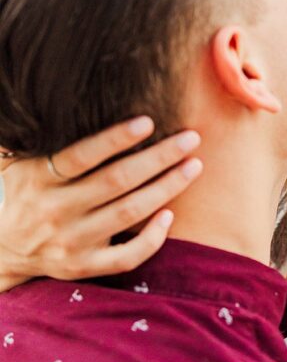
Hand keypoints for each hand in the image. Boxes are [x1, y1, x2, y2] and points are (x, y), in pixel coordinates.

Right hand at [0, 117, 201, 287]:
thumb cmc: (20, 192)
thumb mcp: (17, 162)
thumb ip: (38, 135)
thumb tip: (56, 94)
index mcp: (38, 179)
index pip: (81, 156)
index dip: (115, 139)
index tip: (148, 122)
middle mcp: (55, 210)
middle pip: (115, 182)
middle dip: (159, 158)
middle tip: (191, 138)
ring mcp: (70, 242)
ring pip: (128, 214)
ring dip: (166, 188)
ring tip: (193, 166)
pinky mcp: (82, 267)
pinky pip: (124, 258)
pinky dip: (151, 239)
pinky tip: (170, 214)